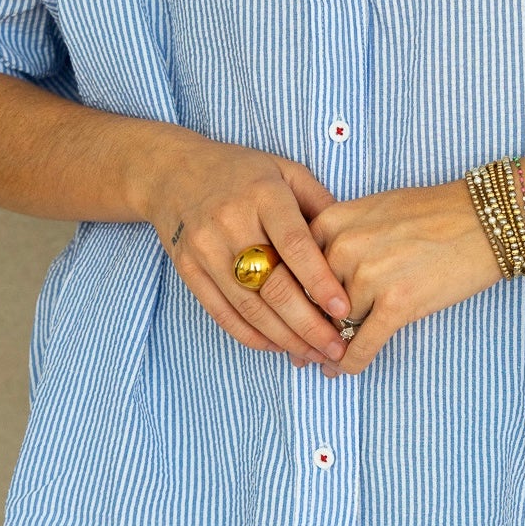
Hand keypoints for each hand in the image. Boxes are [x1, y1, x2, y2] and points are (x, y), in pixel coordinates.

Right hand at [141, 135, 352, 366]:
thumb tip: (351, 247)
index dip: (321, 282)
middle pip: (273, 286)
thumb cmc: (243, 172)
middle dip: (309, 325)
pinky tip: (279, 345)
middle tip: (337, 348)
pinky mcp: (188, 269)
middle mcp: (231, 223)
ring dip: (286, 338)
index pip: (295, 246)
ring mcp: (205, 249)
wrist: (173, 172)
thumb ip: (320, 204)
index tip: (344, 310)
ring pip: (249, 308)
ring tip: (314, 354)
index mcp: (263, 195)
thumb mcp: (286, 171)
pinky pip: (222, 313)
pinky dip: (252, 336)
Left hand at [308, 178, 503, 374]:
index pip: (296, 269)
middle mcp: (344, 247)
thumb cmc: (432, 212)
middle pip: (312, 300)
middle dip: (309, 327)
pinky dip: (351, 363)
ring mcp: (370, 277)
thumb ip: (337, 236)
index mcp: (332, 221)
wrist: (484, 219)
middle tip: (301, 350)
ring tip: (327, 362)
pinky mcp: (397, 304)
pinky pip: (362, 344)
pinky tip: (346, 370)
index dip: (292, 297)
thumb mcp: (371, 208)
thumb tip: (315, 278)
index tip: (288, 316)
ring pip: (336, 325)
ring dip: (332, 347)